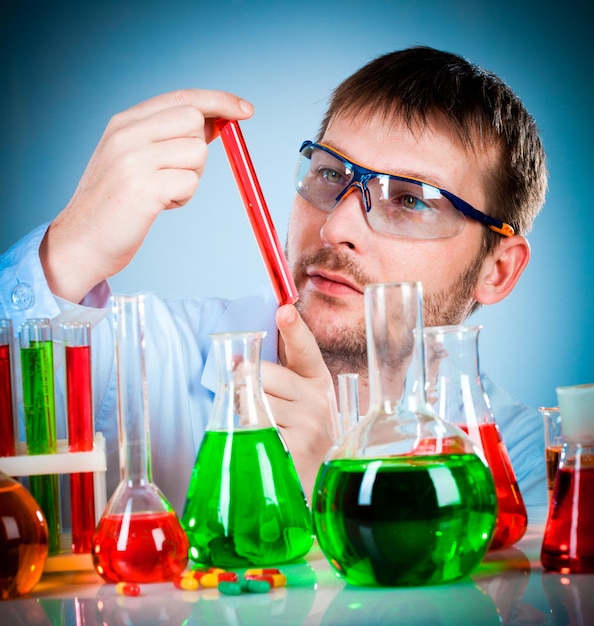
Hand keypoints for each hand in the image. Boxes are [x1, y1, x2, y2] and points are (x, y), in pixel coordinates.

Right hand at [40, 89, 253, 302]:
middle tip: (176, 173)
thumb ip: (168, 138)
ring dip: (190, 178)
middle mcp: (127, 134)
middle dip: (199, 149)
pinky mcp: (143, 187)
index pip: (182, 98)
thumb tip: (216, 123)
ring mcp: (133, 159)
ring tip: (162, 193)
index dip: (219, 101)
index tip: (245, 110)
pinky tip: (158, 206)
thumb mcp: (133, 159)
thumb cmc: (114, 204)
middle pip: (194, 121)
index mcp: (124, 122)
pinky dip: (183, 198)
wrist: (81, 241)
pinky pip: (191, 182)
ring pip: (197, 153)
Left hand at [261, 304, 339, 502]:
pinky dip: (248, 433)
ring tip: (257, 428)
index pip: (304, 349)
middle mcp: (319, 399)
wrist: (318, 482)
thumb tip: (240, 360)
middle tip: (245, 398)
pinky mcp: (296, 447)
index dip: (294, 328)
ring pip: (254, 401)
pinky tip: (261, 444)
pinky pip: (254, 427)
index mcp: (319, 381)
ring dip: (243, 411)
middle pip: (262, 374)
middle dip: (244, 383)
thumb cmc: (303, 437)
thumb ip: (281, 379)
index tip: (285, 311)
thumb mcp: (301, 404)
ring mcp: (309, 424)